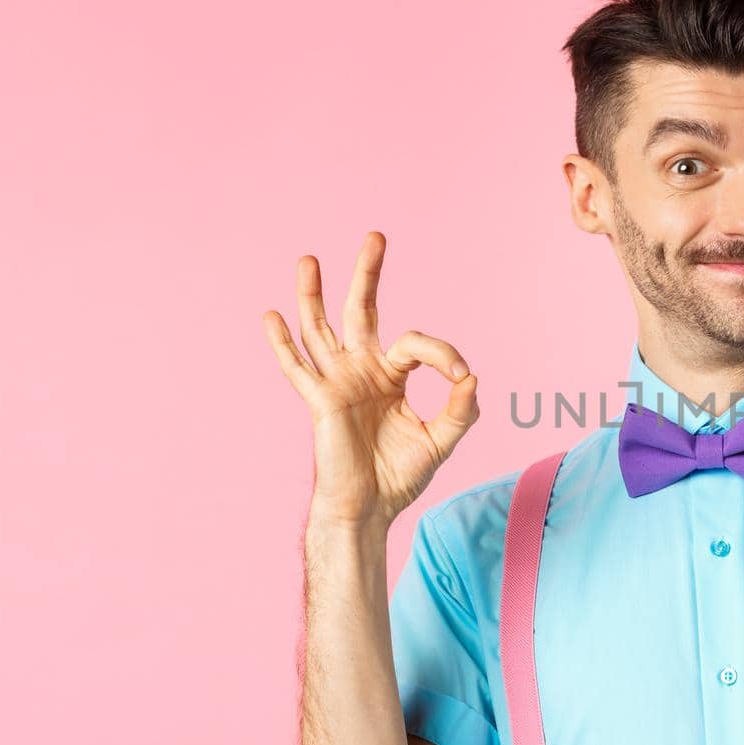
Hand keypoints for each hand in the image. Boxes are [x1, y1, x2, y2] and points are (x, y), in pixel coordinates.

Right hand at [263, 231, 480, 526]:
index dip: (443, 354)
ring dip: (313, 294)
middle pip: (362, 311)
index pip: (417, 344)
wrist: (370, 508)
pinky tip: (271, 316)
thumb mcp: (441, 440)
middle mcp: (362, 369)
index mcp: (391, 374)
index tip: (461, 376)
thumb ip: (460, 411)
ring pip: (321, 328)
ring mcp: (338, 381)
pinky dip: (282, 344)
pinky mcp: (320, 400)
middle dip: (368, 274)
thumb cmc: (400, 474)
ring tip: (309, 258)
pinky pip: (298, 369)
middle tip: (376, 236)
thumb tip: (471, 378)